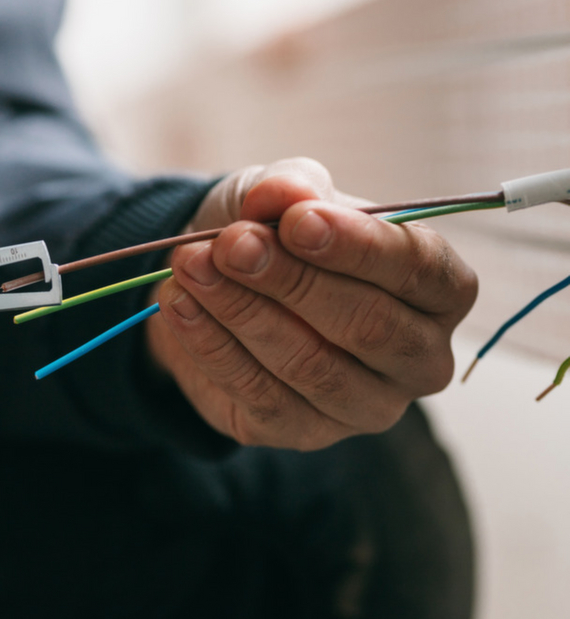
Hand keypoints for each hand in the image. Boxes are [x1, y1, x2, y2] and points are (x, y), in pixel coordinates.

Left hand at [145, 158, 476, 449]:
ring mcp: (363, 405)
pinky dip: (212, 344)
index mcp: (437, 292)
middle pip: (369, 326)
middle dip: (292, 280)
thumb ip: (290, 187)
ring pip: (309, 364)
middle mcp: (416, 359)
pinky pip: (258, 393)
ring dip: (242, 310)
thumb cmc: (275, 234)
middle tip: (232, 244)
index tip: (297, 221)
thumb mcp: (282, 195)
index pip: (424, 273)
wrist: (218, 279)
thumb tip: (282, 193)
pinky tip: (180, 303)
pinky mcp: (301, 431)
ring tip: (192, 265)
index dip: (362, 247)